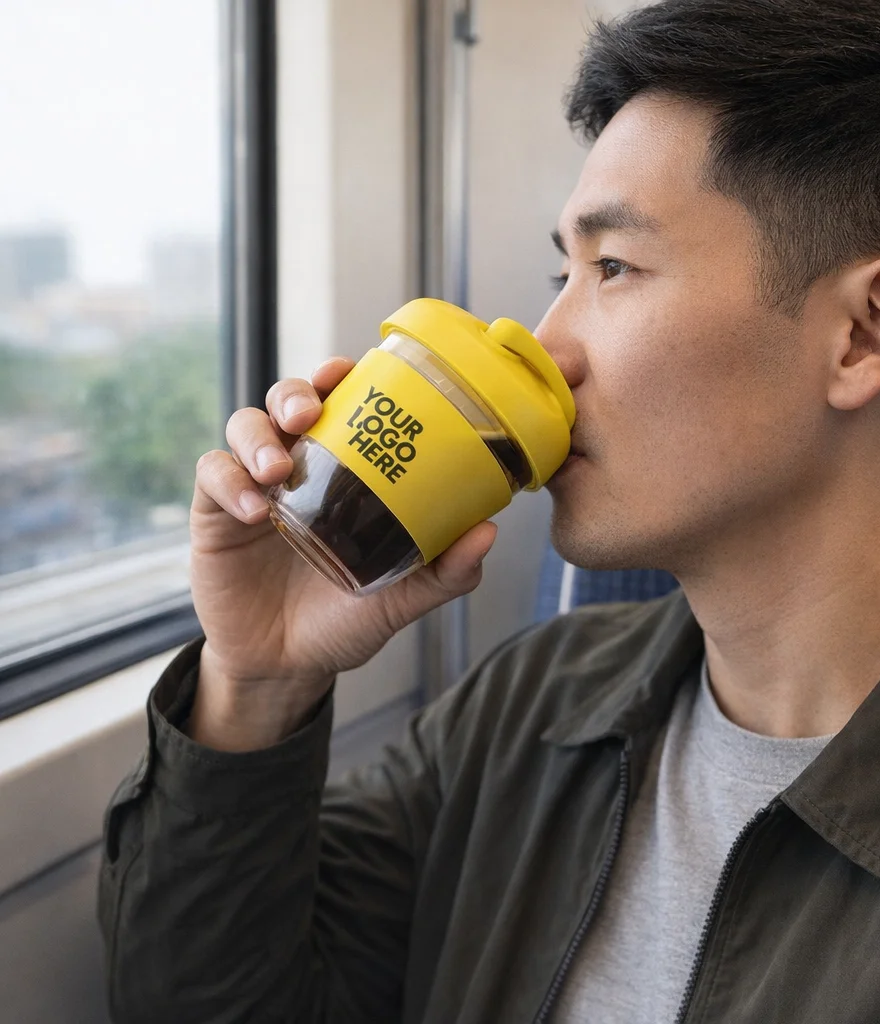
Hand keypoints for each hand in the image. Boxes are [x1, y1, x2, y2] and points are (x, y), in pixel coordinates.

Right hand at [188, 357, 496, 750]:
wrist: (289, 667)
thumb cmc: (346, 619)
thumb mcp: (401, 597)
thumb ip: (444, 572)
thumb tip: (489, 532)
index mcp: (343, 472)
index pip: (339, 405)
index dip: (339, 378)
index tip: (347, 369)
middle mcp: (299, 468)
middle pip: (285, 401)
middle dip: (294, 393)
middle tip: (308, 412)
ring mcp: (254, 487)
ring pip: (244, 426)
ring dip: (258, 437)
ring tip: (278, 469)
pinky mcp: (214, 514)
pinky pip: (212, 475)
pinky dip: (229, 482)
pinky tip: (254, 510)